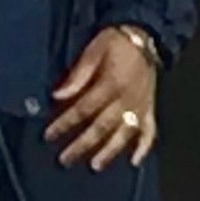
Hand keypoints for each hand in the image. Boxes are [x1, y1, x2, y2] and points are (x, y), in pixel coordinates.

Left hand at [47, 24, 160, 169]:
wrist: (145, 35)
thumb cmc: (116, 41)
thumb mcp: (94, 49)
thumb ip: (78, 74)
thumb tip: (58, 95)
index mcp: (112, 83)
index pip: (84, 109)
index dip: (65, 122)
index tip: (49, 135)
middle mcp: (128, 98)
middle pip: (102, 126)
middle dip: (82, 144)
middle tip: (65, 159)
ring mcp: (140, 105)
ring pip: (124, 133)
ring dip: (110, 151)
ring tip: (95, 166)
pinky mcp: (149, 107)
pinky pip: (150, 130)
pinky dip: (144, 147)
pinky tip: (134, 161)